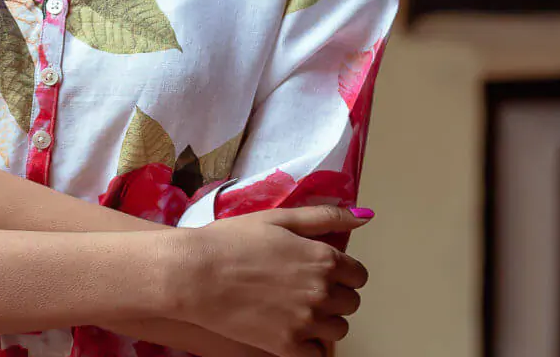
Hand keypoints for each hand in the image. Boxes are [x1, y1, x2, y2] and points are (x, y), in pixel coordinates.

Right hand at [166, 206, 368, 356]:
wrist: (195, 274)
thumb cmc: (232, 241)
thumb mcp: (279, 218)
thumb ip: (324, 217)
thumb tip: (364, 216)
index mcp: (323, 258)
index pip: (358, 275)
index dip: (342, 272)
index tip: (320, 271)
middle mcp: (321, 292)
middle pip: (351, 303)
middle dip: (334, 295)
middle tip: (305, 288)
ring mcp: (306, 322)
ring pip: (339, 330)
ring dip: (325, 321)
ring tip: (298, 309)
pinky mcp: (287, 347)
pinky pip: (318, 354)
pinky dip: (310, 345)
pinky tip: (291, 329)